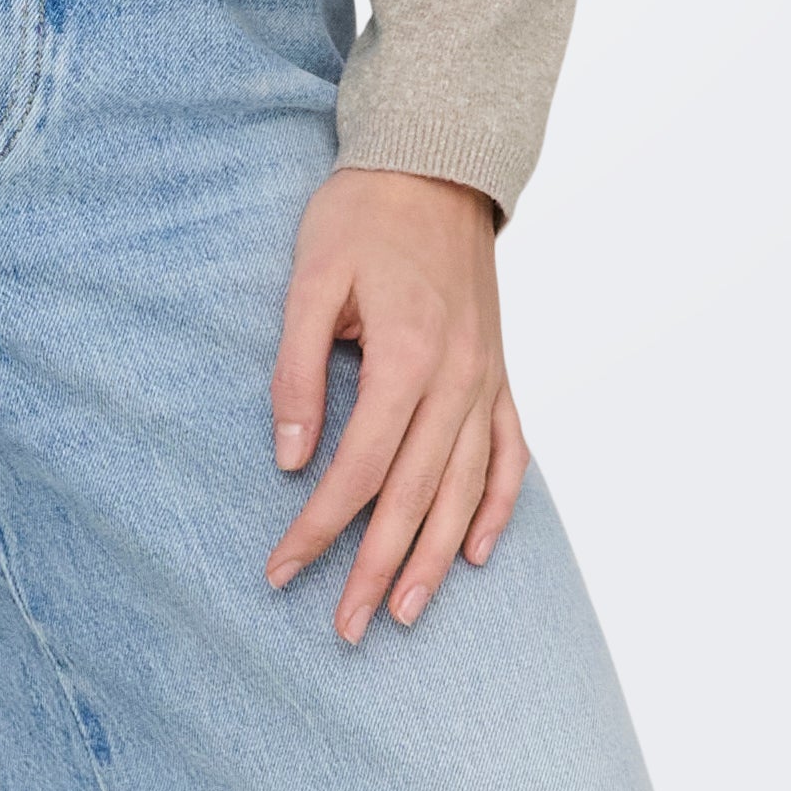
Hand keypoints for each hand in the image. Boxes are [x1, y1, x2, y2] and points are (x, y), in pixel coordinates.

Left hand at [265, 166, 527, 641]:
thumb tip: (291, 455)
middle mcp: (457, 379)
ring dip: (434, 558)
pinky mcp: (498, 371)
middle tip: (345, 628)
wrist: (435, 162)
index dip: (318, 527)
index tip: (281, 570)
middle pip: (415, 496)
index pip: (360, 468)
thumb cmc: (363, 215)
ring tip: (404, 612)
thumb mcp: (311, 278)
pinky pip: (509, 455)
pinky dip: (496, 508)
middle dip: (375, 567)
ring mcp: (486, 378)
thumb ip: (299, 367)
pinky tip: (474, 552)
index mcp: (408, 356)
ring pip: (464, 489)